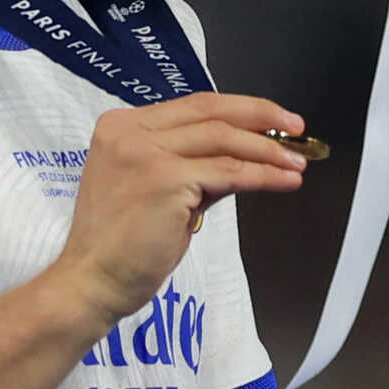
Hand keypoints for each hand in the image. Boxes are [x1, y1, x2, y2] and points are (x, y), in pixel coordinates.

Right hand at [55, 94, 306, 321]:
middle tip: (296, 130)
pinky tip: (284, 181)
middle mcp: (130, 132)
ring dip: (269, 151)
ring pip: (224, 139)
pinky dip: (262, 175)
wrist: (91, 282)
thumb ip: (191, 167)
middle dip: (262, 117)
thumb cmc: (121, 246)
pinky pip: (229, 172)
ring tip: (297, 163)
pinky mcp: (166, 180)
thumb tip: (242, 158)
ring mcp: (146, 153)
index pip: (193, 105)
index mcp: (121, 127)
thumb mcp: (154, 190)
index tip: (272, 119)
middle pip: (211, 111)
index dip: (240, 109)